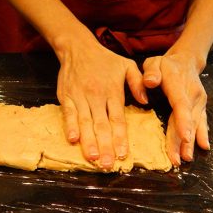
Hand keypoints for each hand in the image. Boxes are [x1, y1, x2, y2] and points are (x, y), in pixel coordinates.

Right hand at [56, 32, 146, 169]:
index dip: (120, 137)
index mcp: (112, 92)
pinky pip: (68, 114)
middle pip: (102, 125)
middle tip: (108, 165)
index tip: (123, 154)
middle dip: (105, 147)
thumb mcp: (127, 66)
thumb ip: (137, 83)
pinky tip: (73, 140)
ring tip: (93, 158)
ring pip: (85, 123)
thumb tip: (146, 101)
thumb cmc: (104, 59)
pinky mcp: (66, 97)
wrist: (77, 48)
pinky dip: (70, 127)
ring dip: (88, 142)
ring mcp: (79, 97)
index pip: (117, 119)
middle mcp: (96, 97)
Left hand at [142, 51, 209, 166]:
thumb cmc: (165, 65)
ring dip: (191, 142)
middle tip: (178, 158)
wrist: (186, 61)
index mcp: (179, 85)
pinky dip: (202, 134)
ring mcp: (199, 102)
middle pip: (187, 120)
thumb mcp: (154, 62)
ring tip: (186, 157)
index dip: (183, 122)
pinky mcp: (201, 107)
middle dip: (183, 140)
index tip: (184, 137)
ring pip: (194, 124)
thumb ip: (151, 71)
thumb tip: (150, 82)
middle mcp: (192, 95)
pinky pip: (202, 122)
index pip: (181, 105)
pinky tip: (203, 146)